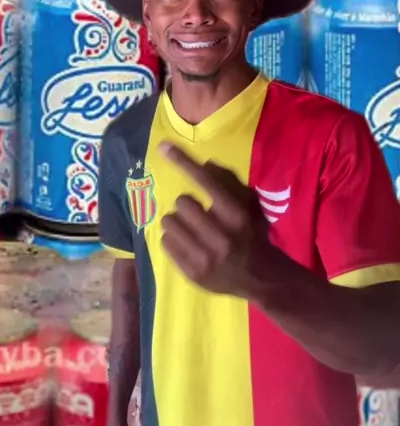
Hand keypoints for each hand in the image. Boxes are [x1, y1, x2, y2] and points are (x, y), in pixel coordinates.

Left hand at [160, 142, 269, 298]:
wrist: (261, 279)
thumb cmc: (252, 236)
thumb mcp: (247, 207)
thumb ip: (227, 185)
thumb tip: (205, 164)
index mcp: (236, 216)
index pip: (205, 183)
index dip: (183, 162)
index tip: (164, 146)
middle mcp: (221, 237)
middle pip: (182, 202)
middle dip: (186, 206)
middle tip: (196, 214)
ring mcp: (205, 257)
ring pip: (170, 223)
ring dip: (177, 222)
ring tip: (190, 230)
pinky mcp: (192, 273)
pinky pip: (165, 243)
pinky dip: (173, 240)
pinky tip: (187, 245)